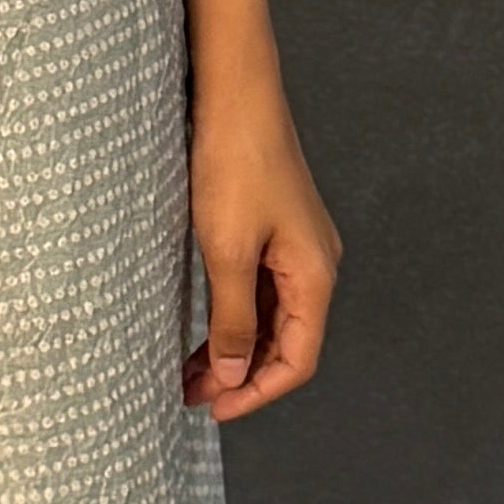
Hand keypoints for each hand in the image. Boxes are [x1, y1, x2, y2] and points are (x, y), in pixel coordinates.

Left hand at [182, 75, 340, 419]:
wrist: (235, 92)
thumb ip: (234, 317)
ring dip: (234, 348)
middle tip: (191, 395)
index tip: (214, 410)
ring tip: (189, 372)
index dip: (257, 393)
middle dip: (241, 376)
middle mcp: (314, 264)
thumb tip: (235, 374)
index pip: (298, 359)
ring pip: (271, 318)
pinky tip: (203, 329)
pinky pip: (260, 290)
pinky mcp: (274, 229)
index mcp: (314, 274)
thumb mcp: (227, 250)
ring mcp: (295, 246)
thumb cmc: (233, 162)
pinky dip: (234, 316)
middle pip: (286, 343)